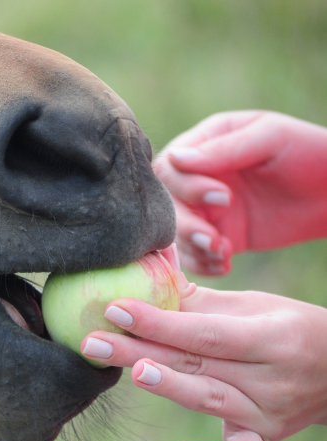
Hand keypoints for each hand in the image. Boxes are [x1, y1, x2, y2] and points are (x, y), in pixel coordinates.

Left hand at [80, 270, 326, 440]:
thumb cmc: (285, 327)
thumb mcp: (252, 305)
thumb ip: (197, 295)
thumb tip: (149, 265)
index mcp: (268, 336)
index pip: (205, 330)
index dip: (159, 320)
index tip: (114, 308)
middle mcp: (269, 376)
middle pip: (197, 363)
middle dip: (142, 351)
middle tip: (93, 342)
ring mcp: (267, 412)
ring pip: (211, 400)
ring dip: (171, 387)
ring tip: (133, 374)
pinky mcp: (263, 438)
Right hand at [153, 111, 326, 275]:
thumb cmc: (310, 152)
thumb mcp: (270, 139)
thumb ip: (225, 149)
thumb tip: (176, 158)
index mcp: (205, 144)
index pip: (171, 167)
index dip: (187, 186)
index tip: (223, 197)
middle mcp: (198, 177)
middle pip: (167, 203)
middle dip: (186, 224)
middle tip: (214, 238)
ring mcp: (207, 208)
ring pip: (177, 232)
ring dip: (193, 247)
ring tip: (223, 254)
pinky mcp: (221, 235)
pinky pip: (196, 254)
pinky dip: (203, 264)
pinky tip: (225, 265)